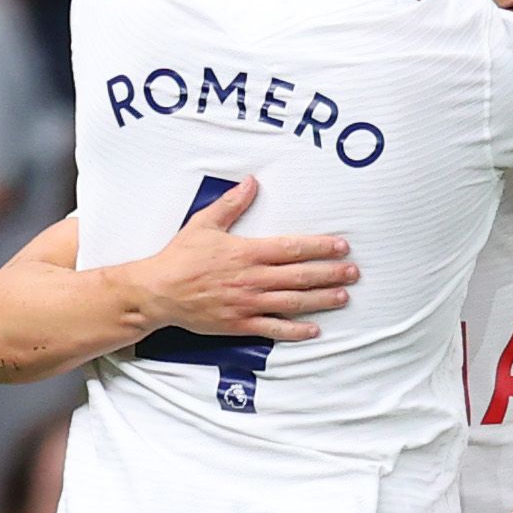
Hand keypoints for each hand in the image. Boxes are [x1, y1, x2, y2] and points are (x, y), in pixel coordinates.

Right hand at [130, 173, 352, 342]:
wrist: (158, 292)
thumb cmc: (181, 256)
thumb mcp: (205, 223)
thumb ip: (232, 203)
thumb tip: (252, 182)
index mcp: (247, 252)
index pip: (292, 248)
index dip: (320, 247)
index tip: (341, 246)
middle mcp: (252, 278)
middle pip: (300, 276)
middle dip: (330, 273)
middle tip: (354, 272)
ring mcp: (248, 303)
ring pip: (293, 302)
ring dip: (321, 300)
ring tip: (343, 296)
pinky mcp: (239, 324)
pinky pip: (273, 328)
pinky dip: (295, 330)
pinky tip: (314, 330)